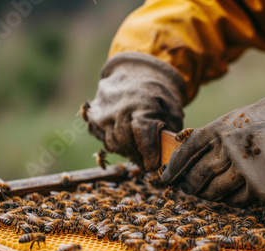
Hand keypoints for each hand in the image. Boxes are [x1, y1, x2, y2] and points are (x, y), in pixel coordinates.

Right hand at [86, 52, 185, 171]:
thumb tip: (169, 160)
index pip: (143, 137)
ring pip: (112, 143)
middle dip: (138, 157)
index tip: (154, 165)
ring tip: (139, 152)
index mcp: (141, 103)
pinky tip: (126, 140)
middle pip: (125, 143)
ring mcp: (102, 110)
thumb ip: (169, 135)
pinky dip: (115, 143)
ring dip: (126, 151)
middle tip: (147, 163)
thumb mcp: (172, 112)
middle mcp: (117, 107)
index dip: (149, 155)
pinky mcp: (92, 114)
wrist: (137, 72)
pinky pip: (103, 137)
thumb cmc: (158, 96)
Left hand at [161, 77, 264, 205]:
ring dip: (209, 196)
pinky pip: (238, 201)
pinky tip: (231, 200)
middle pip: (198, 173)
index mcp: (224, 127)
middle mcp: (230, 149)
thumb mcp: (250, 115)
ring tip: (207, 197)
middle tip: (187, 190)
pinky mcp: (263, 189)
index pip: (188, 149)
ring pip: (215, 191)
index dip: (175, 165)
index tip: (167, 177)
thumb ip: (226, 131)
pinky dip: (231, 202)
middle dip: (190, 185)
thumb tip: (203, 146)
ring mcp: (246, 170)